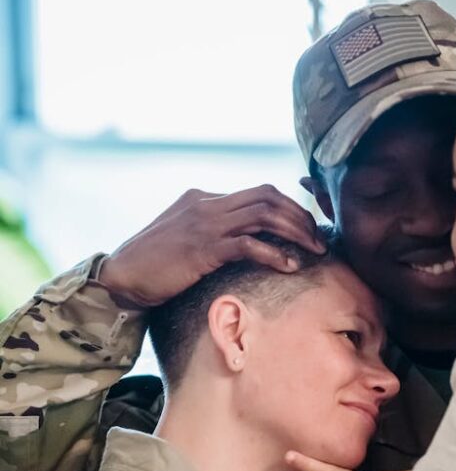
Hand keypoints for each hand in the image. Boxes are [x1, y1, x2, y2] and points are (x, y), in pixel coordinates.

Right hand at [99, 186, 325, 306]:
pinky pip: (248, 244)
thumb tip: (242, 241)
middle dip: (299, 216)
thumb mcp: (185, 238)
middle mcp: (208, 204)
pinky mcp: (204, 247)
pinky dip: (274, 253)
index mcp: (204, 198)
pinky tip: (289, 266)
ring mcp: (206, 224)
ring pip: (264, 215)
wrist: (123, 277)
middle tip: (319, 239)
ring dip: (295, 232)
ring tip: (314, 251)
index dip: (288, 209)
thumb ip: (211, 232)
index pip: (258, 193)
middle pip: (268, 197)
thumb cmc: (153, 265)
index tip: (307, 228)